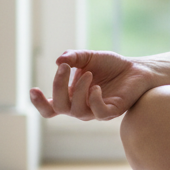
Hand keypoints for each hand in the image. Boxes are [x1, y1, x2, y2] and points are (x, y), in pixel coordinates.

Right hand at [29, 50, 154, 121]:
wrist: (136, 68)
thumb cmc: (111, 65)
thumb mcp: (89, 57)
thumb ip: (73, 57)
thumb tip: (59, 61)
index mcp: (72, 97)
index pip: (50, 108)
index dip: (39, 103)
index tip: (33, 89)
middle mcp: (81, 107)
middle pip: (60, 106)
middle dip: (58, 86)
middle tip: (65, 67)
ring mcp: (96, 111)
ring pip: (77, 110)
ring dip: (78, 90)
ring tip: (88, 73)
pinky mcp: (112, 111)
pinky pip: (98, 113)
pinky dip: (94, 100)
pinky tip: (97, 87)